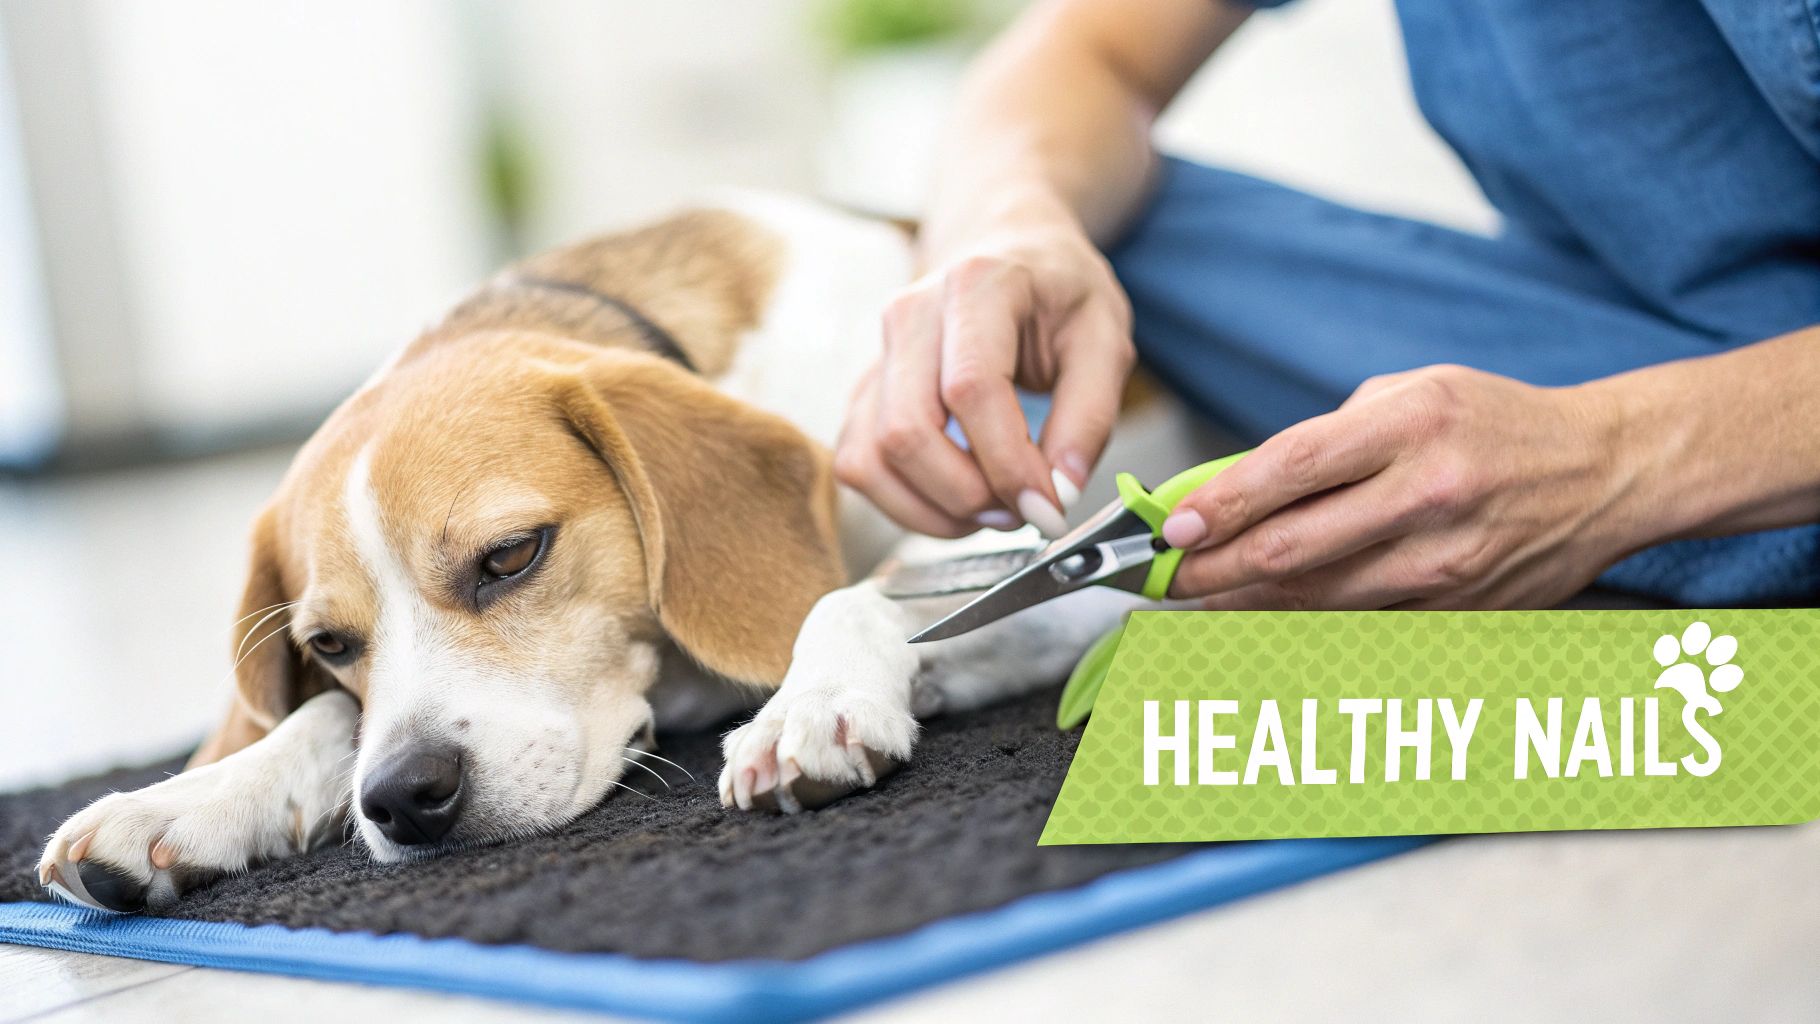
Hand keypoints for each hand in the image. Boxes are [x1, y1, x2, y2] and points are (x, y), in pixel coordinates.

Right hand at [834, 197, 1134, 536]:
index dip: (1008, 463)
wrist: (1008, 251)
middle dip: (968, 494)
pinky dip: (906, 504)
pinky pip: (860, 464)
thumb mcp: (1106, 338)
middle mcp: (910, 314)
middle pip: (908, 430)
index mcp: (976, 286)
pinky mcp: (865, 392)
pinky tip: (956, 500)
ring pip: (874, 456)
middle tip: (1022, 509)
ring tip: (993, 507)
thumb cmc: (1058, 293)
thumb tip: (1058, 493)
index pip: (971, 389)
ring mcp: (878, 353)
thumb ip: (1091, 416)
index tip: (1048, 506)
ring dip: (935, 508)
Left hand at [1160, 365, 1640, 608]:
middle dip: (1213, 570)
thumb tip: (1238, 486)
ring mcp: (1447, 561)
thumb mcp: (1411, 393)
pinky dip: (1308, 626)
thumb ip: (1327, 438)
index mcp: (1410, 423)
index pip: (1289, 470)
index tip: (1173, 527)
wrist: (1607, 471)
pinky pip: (1362, 626)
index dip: (1220, 505)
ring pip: (1318, 599)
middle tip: (1168, 576)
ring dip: (1247, 605)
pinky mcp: (1462, 610)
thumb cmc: (1496, 424)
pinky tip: (1270, 619)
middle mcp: (1428, 493)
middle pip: (1292, 547)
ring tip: (1202, 599)